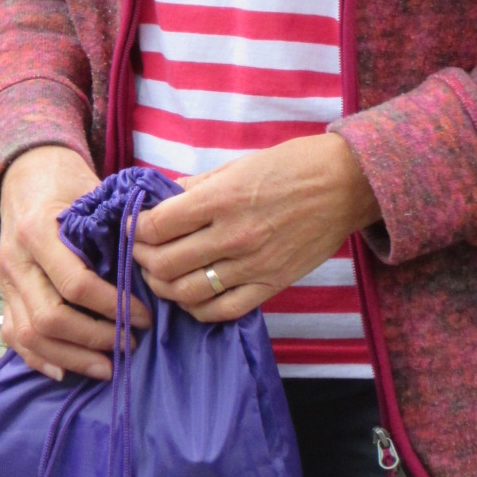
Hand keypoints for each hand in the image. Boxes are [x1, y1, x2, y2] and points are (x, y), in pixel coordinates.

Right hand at [0, 144, 145, 382]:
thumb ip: (113, 226)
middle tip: (129, 343)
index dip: (113, 306)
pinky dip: (38, 360)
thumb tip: (152, 266)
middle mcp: (15, 259)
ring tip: (107, 366)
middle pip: (49, 318)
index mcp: (37, 229)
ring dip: (71, 358)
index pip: (75, 284)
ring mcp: (4, 280)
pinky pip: (14, 337)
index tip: (143, 316)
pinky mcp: (3, 295)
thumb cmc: (65, 182)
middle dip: (94, 339)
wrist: (23, 173)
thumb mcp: (90, 191)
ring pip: (30, 335)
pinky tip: (66, 372)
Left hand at [131, 134, 380, 320]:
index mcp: (219, 199)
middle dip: (143, 260)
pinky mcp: (271, 286)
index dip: (136, 228)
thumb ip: (196, 187)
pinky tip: (190, 297)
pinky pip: (223, 310)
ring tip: (159, 276)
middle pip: (165, 264)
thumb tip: (162, 199)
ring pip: (188, 292)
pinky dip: (197, 309)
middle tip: (142, 253)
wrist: (343, 186)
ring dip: (164, 287)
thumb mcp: (235, 166)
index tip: (134, 226)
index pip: (157, 225)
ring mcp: (252, 266)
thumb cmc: (289, 166)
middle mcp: (232, 236)